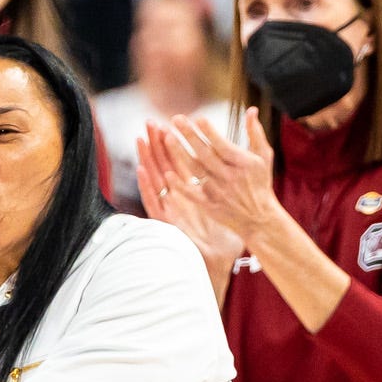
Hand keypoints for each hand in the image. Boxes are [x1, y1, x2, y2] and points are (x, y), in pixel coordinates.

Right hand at [136, 125, 243, 294]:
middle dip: (156, 143)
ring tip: (141, 140)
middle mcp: (179, 196)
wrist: (221, 259)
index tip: (169, 122)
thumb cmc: (228, 231)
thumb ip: (235, 174)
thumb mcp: (234, 198)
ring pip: (155, 179)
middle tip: (150, 122)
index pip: (178, 159)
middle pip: (163, 164)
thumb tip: (240, 158)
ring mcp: (171, 208)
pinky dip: (147, 186)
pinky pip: (154, 202)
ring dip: (147, 159)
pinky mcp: (167, 221)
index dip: (173, 141)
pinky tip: (142, 171)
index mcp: (193, 188)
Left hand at [160, 108, 282, 241]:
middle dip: (189, 135)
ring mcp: (218, 191)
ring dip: (180, 153)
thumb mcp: (264, 157)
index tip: (197, 118)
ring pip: (195, 170)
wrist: (259, 218)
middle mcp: (229, 176)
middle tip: (175, 119)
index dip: (210, 132)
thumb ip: (255, 133)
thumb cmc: (260, 183)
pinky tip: (168, 173)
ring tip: (167, 137)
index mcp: (242, 163)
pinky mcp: (209, 204)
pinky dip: (180, 185)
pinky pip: (192, 194)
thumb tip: (250, 109)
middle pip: (205, 153)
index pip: (222, 145)